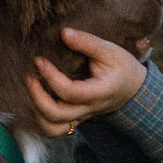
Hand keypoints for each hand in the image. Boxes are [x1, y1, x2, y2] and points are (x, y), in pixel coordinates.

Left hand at [27, 27, 149, 138]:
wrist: (132, 89)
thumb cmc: (121, 67)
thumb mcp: (110, 50)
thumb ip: (87, 42)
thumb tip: (63, 33)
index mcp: (99, 93)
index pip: (70, 92)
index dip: (50, 76)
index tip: (39, 60)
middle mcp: (88, 109)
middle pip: (56, 115)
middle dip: (37, 96)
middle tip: (29, 76)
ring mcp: (80, 117)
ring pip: (52, 129)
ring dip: (36, 112)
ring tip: (31, 90)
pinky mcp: (74, 119)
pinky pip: (53, 128)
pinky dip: (40, 119)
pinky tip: (35, 100)